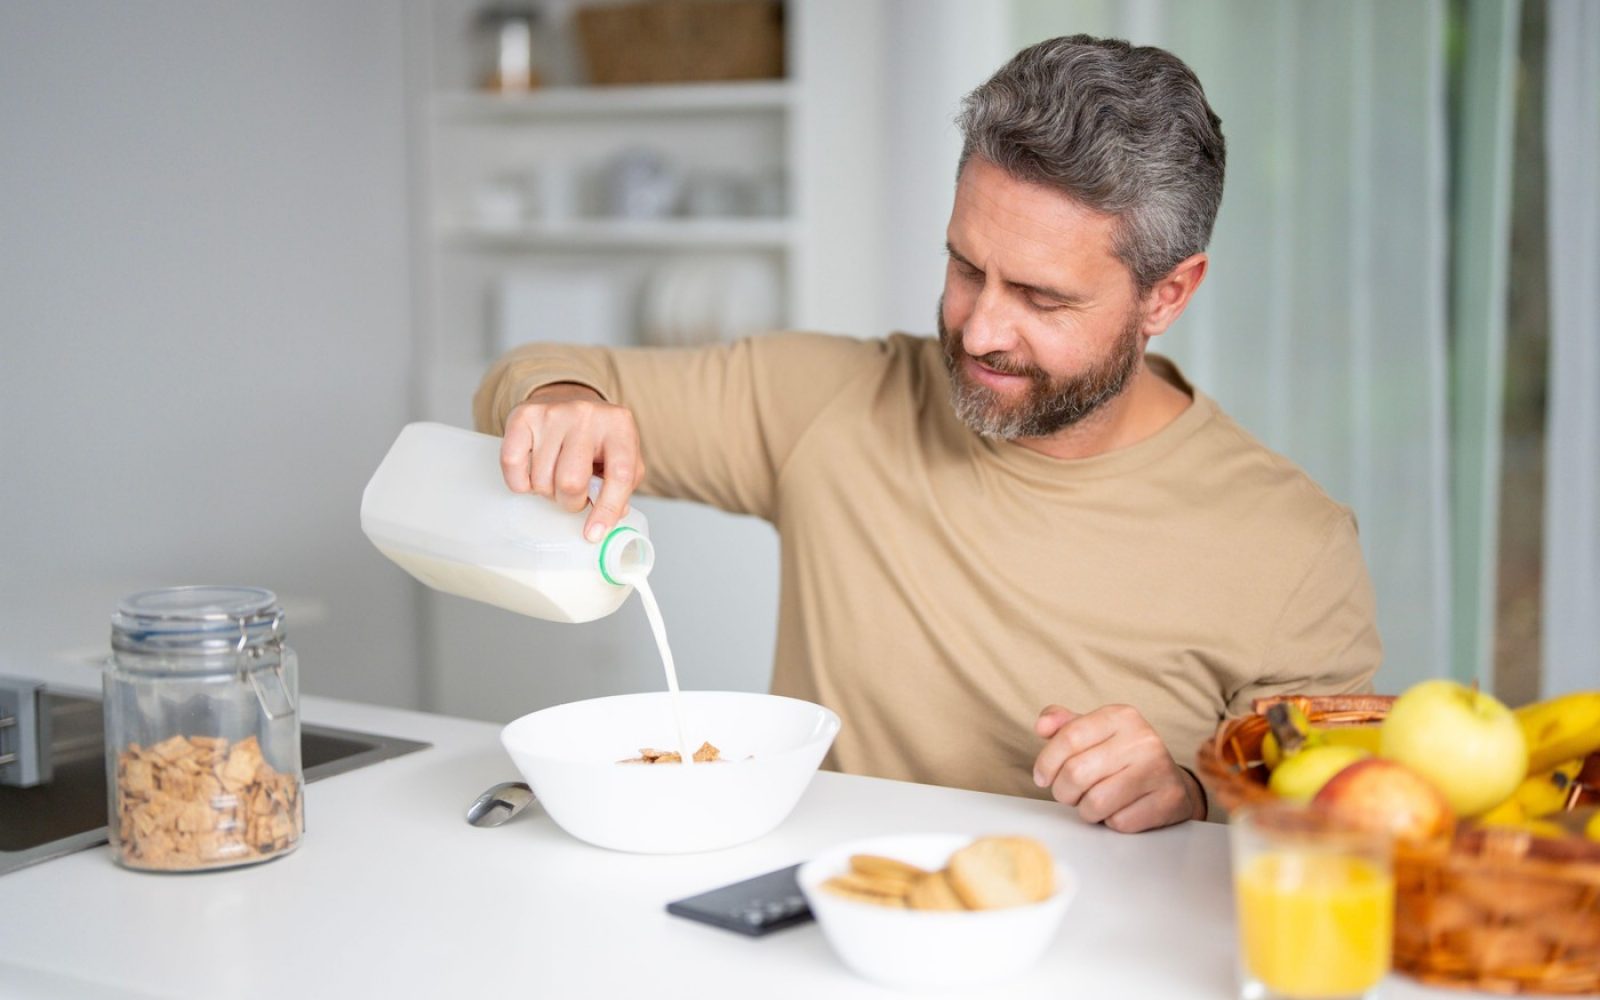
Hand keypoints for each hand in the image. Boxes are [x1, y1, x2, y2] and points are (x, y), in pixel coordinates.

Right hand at [500, 383, 644, 541]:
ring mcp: (553, 412)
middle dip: (569, 502)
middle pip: (571, 482)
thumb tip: (607, 519)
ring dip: (546, 491)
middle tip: (571, 496)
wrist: (567, 399)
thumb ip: (621, 487)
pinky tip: (532, 473)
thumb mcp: (622, 457)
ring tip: (554, 477)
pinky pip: (512, 465)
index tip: (593, 534)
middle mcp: (587, 414)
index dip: (607, 509)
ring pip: (541, 479)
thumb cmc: (597, 438)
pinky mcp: (523, 415)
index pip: (619, 475)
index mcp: (619, 426)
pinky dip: (520, 482)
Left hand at [1031, 704, 1205, 832]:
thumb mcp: (1094, 733)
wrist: (1170, 782)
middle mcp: (1143, 739)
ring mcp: (1159, 770)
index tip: (1042, 777)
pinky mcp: (1169, 801)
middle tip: (1069, 794)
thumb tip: (1042, 726)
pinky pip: (1119, 822)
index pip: (1069, 737)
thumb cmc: (1122, 757)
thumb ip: (1064, 725)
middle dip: (1063, 791)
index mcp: (1121, 716)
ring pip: (1095, 802)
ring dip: (1086, 809)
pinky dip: (1111, 821)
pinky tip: (1119, 809)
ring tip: (1093, 802)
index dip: (1046, 762)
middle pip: (1076, 773)